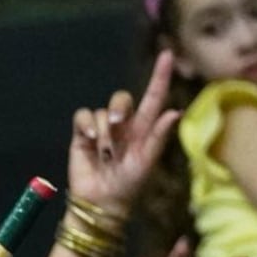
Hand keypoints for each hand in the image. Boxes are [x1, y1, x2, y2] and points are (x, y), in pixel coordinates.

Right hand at [67, 52, 180, 219]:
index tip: (167, 55)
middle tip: (118, 127)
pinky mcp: (82, 134)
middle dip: (119, 109)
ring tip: (105, 155)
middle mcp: (124, 124)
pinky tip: (90, 141)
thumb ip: (159, 137)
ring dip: (104, 133)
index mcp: (144, 128)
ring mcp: (102, 128)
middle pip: (122, 98)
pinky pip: (83, 116)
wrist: (100, 202)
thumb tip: (174, 112)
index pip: (154, 97)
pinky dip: (86, 126)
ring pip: (102, 111)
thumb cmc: (129, 185)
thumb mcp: (147, 162)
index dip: (160, 76)